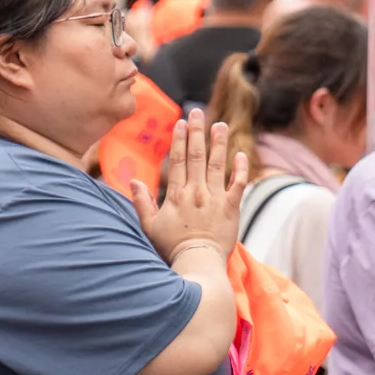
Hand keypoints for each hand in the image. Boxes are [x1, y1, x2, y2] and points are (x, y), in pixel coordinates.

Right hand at [130, 108, 246, 261]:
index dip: (179, 140)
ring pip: (217, 165)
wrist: (198, 262)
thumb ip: (142, 202)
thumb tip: (134, 181)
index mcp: (177, 195)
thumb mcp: (150, 226)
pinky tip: (240, 154)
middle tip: (198, 112)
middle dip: (197, 132)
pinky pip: (238, 184)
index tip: (181, 123)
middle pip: (197, 156)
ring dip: (218, 143)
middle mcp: (197, 192)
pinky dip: (240, 169)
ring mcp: (216, 199)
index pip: (178, 161)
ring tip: (220, 125)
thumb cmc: (172, 247)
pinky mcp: (232, 208)